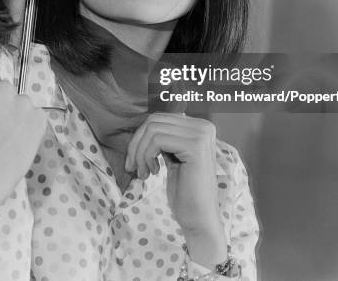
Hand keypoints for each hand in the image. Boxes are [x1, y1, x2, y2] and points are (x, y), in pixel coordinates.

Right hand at [0, 76, 46, 226]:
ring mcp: (24, 103)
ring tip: (5, 139)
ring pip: (20, 104)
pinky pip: (35, 117)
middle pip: (4, 92)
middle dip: (0, 105)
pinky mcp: (39, 118)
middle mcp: (4, 88)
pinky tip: (18, 142)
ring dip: (15, 115)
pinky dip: (29, 127)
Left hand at [125, 113, 225, 267]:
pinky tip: (152, 173)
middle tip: (133, 167)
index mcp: (199, 126)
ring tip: (143, 172)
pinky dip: (146, 156)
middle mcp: (203, 126)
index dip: (140, 137)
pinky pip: (157, 140)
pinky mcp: (195, 146)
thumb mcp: (172, 156)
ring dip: (140, 153)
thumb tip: (142, 125)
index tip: (134, 160)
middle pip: (154, 121)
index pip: (158, 118)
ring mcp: (201, 134)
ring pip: (152, 129)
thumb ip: (164, 138)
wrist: (199, 219)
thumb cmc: (184, 191)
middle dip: (136, 144)